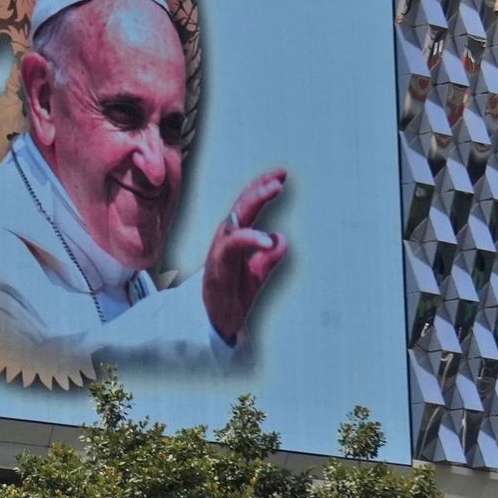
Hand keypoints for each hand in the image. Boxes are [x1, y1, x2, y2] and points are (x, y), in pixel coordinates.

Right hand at [198, 169, 291, 342]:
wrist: (215, 322)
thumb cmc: (232, 295)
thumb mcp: (257, 274)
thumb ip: (269, 257)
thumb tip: (281, 238)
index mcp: (235, 238)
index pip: (247, 206)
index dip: (261, 188)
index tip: (280, 175)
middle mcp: (226, 239)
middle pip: (242, 206)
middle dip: (259, 189)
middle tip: (278, 178)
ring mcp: (221, 251)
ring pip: (237, 219)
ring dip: (254, 201)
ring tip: (273, 190)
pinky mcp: (219, 265)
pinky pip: (233, 246)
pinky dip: (250, 239)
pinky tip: (267, 238)